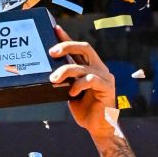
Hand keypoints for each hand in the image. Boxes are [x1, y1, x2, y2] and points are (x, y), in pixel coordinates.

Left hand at [48, 24, 115, 140]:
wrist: (98, 128)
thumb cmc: (85, 110)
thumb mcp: (70, 92)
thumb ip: (65, 81)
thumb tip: (49, 72)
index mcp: (90, 67)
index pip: (78, 49)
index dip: (67, 38)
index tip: (54, 29)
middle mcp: (99, 68)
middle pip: (84, 48)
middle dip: (67, 46)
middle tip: (52, 52)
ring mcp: (105, 77)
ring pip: (83, 66)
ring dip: (65, 71)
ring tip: (54, 79)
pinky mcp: (107, 87)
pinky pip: (90, 80)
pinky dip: (78, 85)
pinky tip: (72, 93)